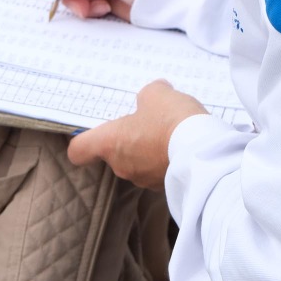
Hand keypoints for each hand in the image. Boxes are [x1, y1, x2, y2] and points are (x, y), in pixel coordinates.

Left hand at [68, 80, 205, 185]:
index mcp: (111, 142)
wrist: (202, 151)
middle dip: (129, 139)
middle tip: (148, 124)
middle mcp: (121, 165)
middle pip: (115, 153)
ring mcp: (143, 179)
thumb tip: (152, 97)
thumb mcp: (157, 93)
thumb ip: (148, 95)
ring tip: (170, 135)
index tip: (93, 134)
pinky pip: (158, 172)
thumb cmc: (170, 120)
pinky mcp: (163, 187)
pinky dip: (166, 162)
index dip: (83, 141)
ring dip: (149, 151)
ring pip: (138, 163)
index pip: (79, 151)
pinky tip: (182, 148)